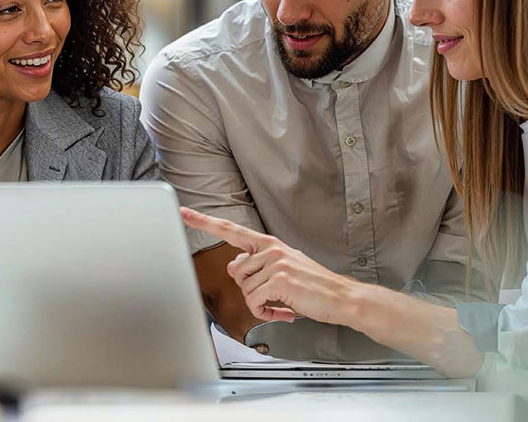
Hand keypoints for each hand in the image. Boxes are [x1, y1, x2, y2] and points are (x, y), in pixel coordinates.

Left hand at [180, 207, 354, 326]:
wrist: (342, 297)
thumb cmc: (313, 286)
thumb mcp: (282, 269)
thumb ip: (256, 264)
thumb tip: (233, 264)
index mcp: (269, 244)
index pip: (230, 229)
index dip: (204, 221)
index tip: (184, 212)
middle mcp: (270, 249)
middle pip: (235, 273)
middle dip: (249, 290)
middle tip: (271, 296)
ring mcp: (275, 263)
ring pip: (245, 289)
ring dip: (260, 305)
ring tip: (281, 304)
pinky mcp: (279, 280)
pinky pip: (255, 302)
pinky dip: (266, 314)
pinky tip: (283, 312)